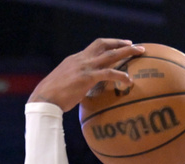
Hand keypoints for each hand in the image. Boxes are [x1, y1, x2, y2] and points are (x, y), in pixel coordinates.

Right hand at [28, 39, 144, 111]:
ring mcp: (84, 67)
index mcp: (75, 59)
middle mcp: (80, 59)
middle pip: (103, 44)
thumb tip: (87, 91)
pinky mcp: (87, 78)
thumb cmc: (54, 97)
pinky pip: (108, 73)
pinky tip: (129, 80)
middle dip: (120, 43)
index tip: (121, 45)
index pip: (94, 47)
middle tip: (136, 46)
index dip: (109, 44)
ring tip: (140, 52)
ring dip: (126, 52)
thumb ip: (79, 83)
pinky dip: (120, 75)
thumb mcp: (67, 84)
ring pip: (109, 54)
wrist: (44, 99)